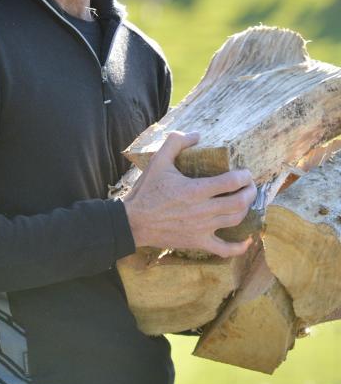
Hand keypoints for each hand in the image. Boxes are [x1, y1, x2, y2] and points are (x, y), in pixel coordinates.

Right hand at [122, 131, 256, 257]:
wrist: (134, 221)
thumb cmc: (147, 190)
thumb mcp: (158, 160)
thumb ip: (176, 142)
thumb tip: (196, 134)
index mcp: (195, 190)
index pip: (231, 182)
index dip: (244, 176)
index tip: (246, 172)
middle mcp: (202, 210)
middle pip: (239, 202)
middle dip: (250, 191)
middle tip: (250, 184)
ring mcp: (202, 229)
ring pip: (235, 220)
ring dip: (246, 209)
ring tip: (246, 200)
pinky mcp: (198, 242)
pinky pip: (224, 249)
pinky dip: (239, 247)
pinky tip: (247, 240)